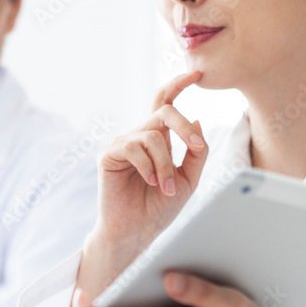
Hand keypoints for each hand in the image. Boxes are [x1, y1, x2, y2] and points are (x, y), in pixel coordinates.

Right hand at [79, 72, 209, 302]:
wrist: (136, 233)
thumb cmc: (159, 208)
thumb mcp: (189, 179)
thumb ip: (195, 151)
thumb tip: (197, 120)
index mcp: (156, 139)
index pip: (165, 103)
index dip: (178, 85)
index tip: (197, 74)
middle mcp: (138, 136)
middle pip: (164, 111)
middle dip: (183, 127)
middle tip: (194, 149)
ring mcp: (122, 144)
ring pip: (153, 135)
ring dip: (165, 163)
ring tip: (166, 187)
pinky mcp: (108, 155)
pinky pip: (133, 146)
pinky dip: (147, 165)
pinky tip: (149, 182)